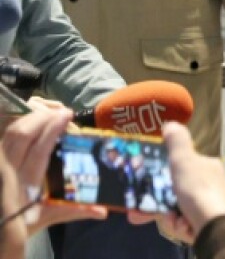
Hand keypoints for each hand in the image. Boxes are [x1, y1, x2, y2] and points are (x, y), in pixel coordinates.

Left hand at [1, 105, 105, 234]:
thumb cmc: (22, 224)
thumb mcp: (47, 218)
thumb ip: (75, 212)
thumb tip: (104, 212)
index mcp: (26, 184)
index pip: (38, 149)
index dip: (52, 129)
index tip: (67, 114)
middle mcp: (9, 170)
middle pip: (21, 135)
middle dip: (42, 118)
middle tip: (61, 111)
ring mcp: (0, 164)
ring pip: (10, 133)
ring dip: (30, 118)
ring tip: (49, 113)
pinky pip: (5, 137)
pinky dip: (19, 125)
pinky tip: (33, 122)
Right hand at [129, 121, 224, 244]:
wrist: (216, 226)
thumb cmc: (198, 190)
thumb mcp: (184, 161)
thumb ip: (176, 143)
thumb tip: (171, 123)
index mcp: (208, 167)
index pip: (182, 168)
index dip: (163, 178)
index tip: (146, 188)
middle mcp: (213, 184)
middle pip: (177, 192)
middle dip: (161, 204)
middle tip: (140, 213)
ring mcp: (212, 204)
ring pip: (179, 210)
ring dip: (170, 217)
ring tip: (172, 220)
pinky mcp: (209, 223)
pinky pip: (187, 224)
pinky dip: (181, 227)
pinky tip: (182, 227)